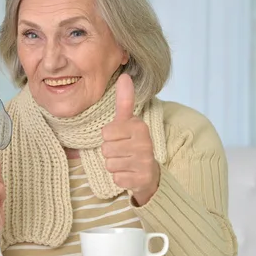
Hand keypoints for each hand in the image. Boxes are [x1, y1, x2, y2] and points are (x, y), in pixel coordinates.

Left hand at [101, 73, 159, 205]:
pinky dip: (120, 178)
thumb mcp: (128, 122)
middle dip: (111, 153)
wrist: (150, 173)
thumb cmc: (133, 144)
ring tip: (126, 163)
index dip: (109, 138)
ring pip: (110, 164)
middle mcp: (144, 143)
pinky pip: (116, 178)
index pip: (106, 133)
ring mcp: (144, 162)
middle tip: (123, 153)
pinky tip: (130, 174)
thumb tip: (124, 76)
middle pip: (106, 149)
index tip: (121, 138)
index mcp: (139, 126)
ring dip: (115, 166)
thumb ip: (124, 100)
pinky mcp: (141, 179)